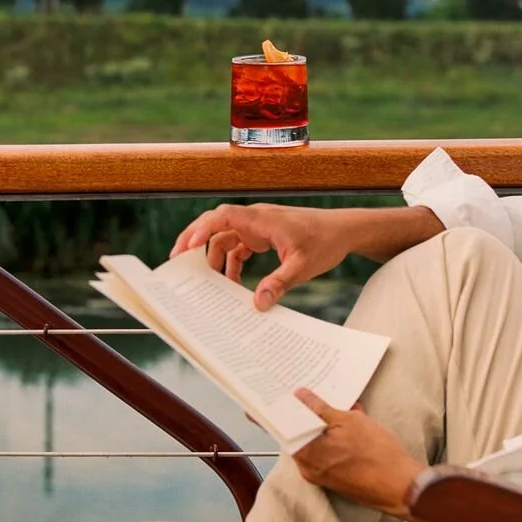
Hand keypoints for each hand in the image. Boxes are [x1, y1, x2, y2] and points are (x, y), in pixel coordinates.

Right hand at [170, 203, 354, 309]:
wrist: (344, 231)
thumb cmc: (325, 241)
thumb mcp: (302, 266)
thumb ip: (279, 283)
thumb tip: (258, 304)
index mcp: (261, 219)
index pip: (223, 216)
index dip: (202, 229)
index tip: (188, 247)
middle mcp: (255, 220)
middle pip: (215, 224)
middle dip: (194, 239)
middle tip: (177, 259)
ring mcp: (258, 228)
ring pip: (225, 238)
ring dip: (215, 258)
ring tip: (208, 281)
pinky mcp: (263, 236)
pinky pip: (238, 247)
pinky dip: (232, 263)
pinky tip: (233, 283)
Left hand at [291, 390, 424, 519]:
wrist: (402, 485)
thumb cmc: (377, 455)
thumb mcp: (348, 421)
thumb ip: (320, 408)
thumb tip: (301, 396)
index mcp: (304, 453)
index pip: (287, 426)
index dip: (291, 408)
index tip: (294, 394)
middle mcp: (308, 468)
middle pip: (301, 435)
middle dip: (311, 415)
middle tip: (318, 396)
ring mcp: (322, 475)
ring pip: (317, 444)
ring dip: (326, 427)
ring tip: (339, 409)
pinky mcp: (336, 478)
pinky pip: (328, 454)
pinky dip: (334, 440)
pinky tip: (348, 426)